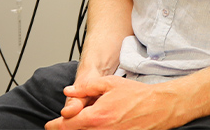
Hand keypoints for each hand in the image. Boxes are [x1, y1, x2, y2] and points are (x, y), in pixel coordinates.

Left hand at [44, 76, 180, 129]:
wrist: (159, 107)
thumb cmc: (135, 94)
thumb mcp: (109, 83)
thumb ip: (86, 88)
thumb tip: (68, 92)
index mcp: (97, 116)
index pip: (68, 125)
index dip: (56, 126)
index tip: (50, 125)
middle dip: (66, 129)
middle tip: (59, 126)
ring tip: (76, 124)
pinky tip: (94, 126)